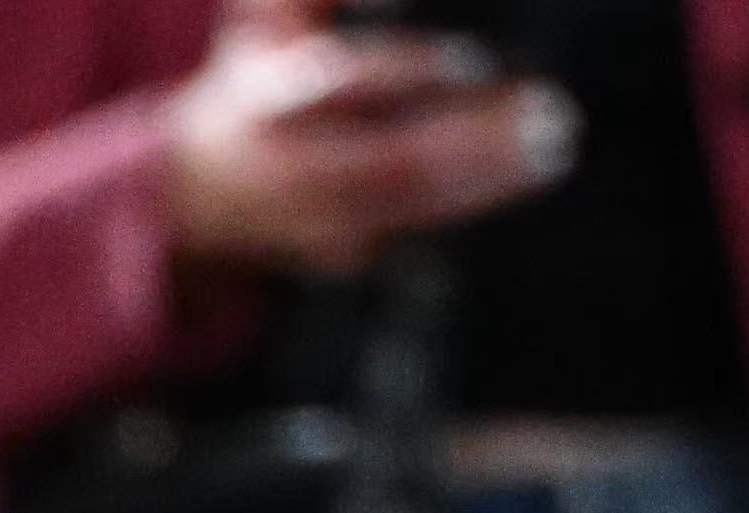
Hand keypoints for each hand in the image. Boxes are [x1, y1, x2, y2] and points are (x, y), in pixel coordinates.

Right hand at [155, 0, 569, 277]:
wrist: (198, 192)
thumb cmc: (252, 85)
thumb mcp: (268, 21)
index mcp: (263, 97)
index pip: (339, 85)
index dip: (403, 71)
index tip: (470, 59)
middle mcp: (289, 167)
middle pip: (389, 159)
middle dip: (474, 140)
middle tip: (543, 116)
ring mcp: (316, 219)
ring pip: (412, 204)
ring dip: (491, 178)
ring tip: (550, 150)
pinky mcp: (344, 252)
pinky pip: (418, 222)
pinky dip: (475, 196)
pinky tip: (524, 171)